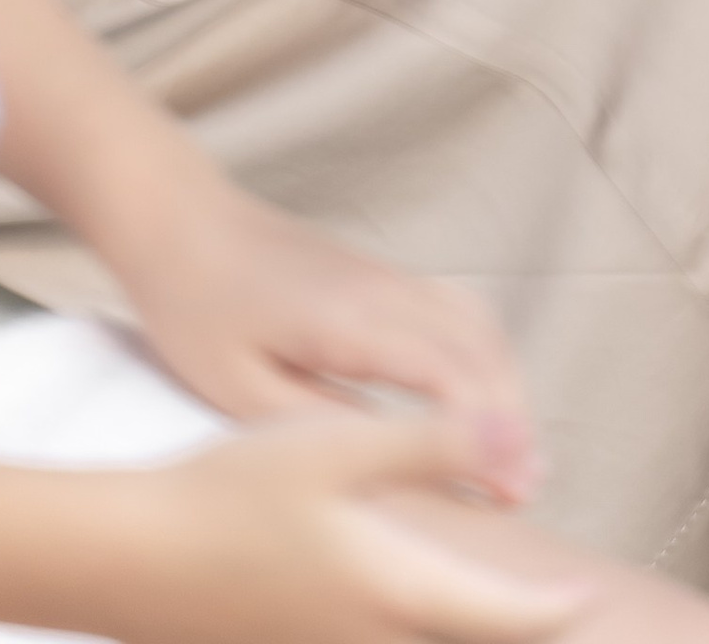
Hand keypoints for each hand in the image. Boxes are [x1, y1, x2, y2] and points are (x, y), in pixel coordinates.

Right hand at [103, 410, 587, 643]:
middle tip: (559, 610)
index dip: (557, 612)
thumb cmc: (233, 493)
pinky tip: (409, 603)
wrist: (128, 560)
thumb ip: (432, 445)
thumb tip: (513, 441)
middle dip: (513, 631)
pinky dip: (413, 629)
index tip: (600, 602)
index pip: (503, 620)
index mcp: (394, 593)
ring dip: (463, 631)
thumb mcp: (338, 446)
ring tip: (494, 611)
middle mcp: (369, 642)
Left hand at [113, 170, 535, 496]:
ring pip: (477, 320)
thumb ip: (316, 421)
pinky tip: (481, 392)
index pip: (447, 373)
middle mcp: (382, 289)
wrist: (183, 222)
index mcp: (347, 320)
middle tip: (525, 486)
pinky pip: (457, 307)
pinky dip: (485, 353)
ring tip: (514, 448)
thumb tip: (386, 454)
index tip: (509, 485)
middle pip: (480, 346)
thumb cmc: (198, 307)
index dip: (487, 432)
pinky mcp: (381, 273)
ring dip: (506, 382)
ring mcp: (386, 274)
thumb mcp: (238, 387)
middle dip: (513, 417)